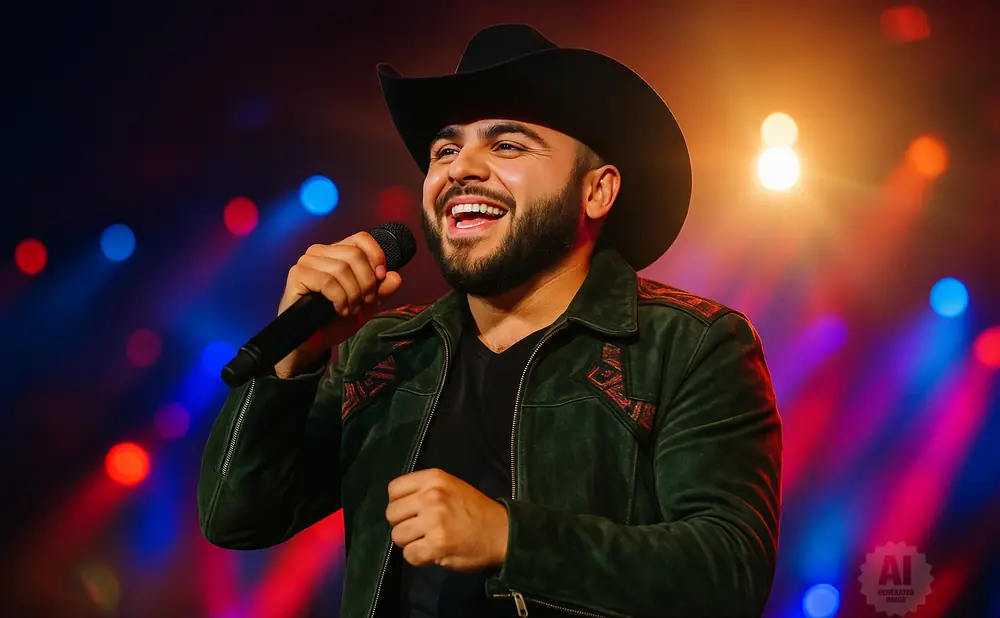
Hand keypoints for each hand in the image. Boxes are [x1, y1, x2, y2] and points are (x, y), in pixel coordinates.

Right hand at [274, 231, 403, 376]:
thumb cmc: (336, 318)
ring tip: (351, 308)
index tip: (380, 278)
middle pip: (355, 254)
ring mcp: (307, 261)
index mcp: (338, 251)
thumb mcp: (366, 304)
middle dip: (366, 282)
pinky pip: (327, 282)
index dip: (376, 256)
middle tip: (364, 302)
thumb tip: (395, 277)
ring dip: (353, 294)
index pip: (361, 239)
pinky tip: (339, 310)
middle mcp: (321, 251)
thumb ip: (382, 290)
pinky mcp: (297, 274)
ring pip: (342, 269)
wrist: (315, 339)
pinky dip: (339, 299)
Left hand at [385, 468, 508, 571]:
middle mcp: (431, 496)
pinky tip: (433, 553)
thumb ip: (425, 490)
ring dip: (410, 542)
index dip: (399, 503)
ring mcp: (434, 520)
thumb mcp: (451, 486)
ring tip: (428, 541)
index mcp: (434, 478)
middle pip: (392, 514)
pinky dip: (419, 558)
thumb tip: (398, 506)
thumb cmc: (475, 511)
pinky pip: (409, 555)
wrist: (502, 532)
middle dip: (402, 524)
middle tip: (420, 529)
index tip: (411, 512)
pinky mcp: (437, 544)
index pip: (393, 489)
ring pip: (397, 536)